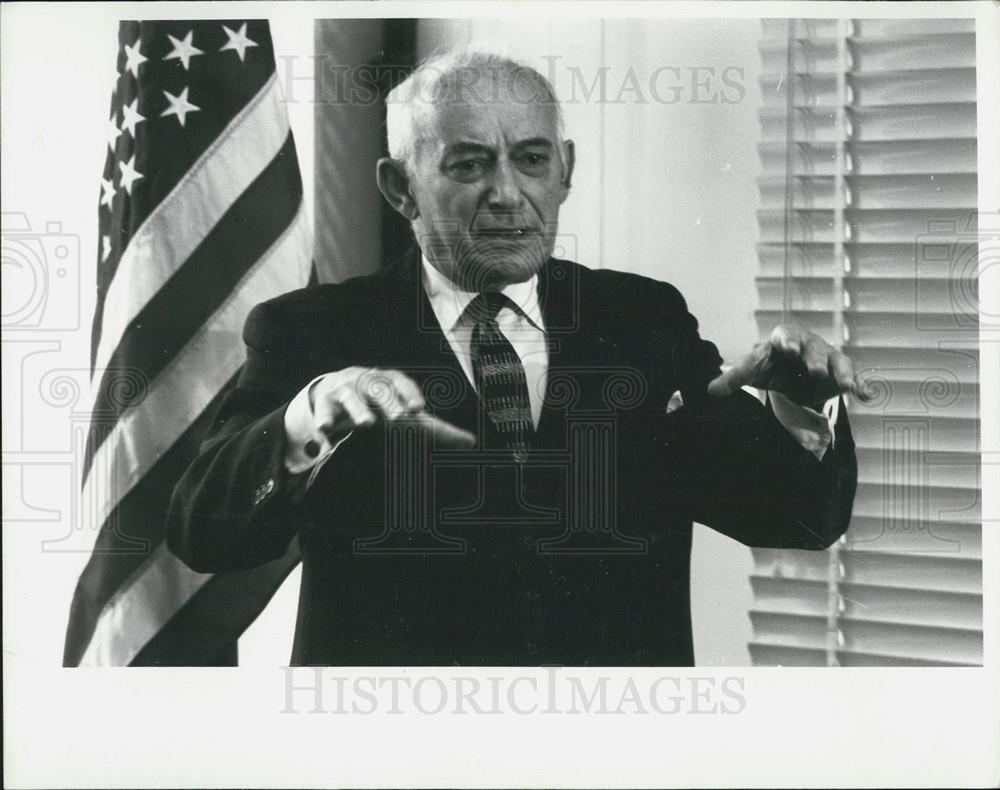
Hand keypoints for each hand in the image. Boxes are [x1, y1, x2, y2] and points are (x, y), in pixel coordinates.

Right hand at [309, 367, 475, 450]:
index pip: (403, 384)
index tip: (419, 408)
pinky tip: (325, 430)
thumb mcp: (406, 413)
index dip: (411, 394)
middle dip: (390, 402)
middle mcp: (368, 382)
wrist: (336, 389)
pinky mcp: (325, 403)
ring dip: (359, 409)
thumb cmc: (381, 404)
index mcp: (390, 382)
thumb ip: (436, 429)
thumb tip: (472, 442)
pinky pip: (323, 410)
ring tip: (366, 424)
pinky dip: (324, 418)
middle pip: (380, 390)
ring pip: (351, 397)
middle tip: (401, 418)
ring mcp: (346, 391)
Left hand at [707, 324, 871, 406]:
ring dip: (842, 373)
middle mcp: (808, 345)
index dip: (789, 341)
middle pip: (813, 348)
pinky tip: (867, 395)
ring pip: (837, 361)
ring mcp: (827, 358)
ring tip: (846, 386)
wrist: (791, 373)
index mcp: (784, 340)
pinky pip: (853, 377)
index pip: (787, 335)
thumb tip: (710, 390)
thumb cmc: (770, 366)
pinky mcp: (840, 374)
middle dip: (815, 358)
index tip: (789, 349)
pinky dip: (861, 385)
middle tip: (816, 372)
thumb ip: (734, 379)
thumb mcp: (753, 371)